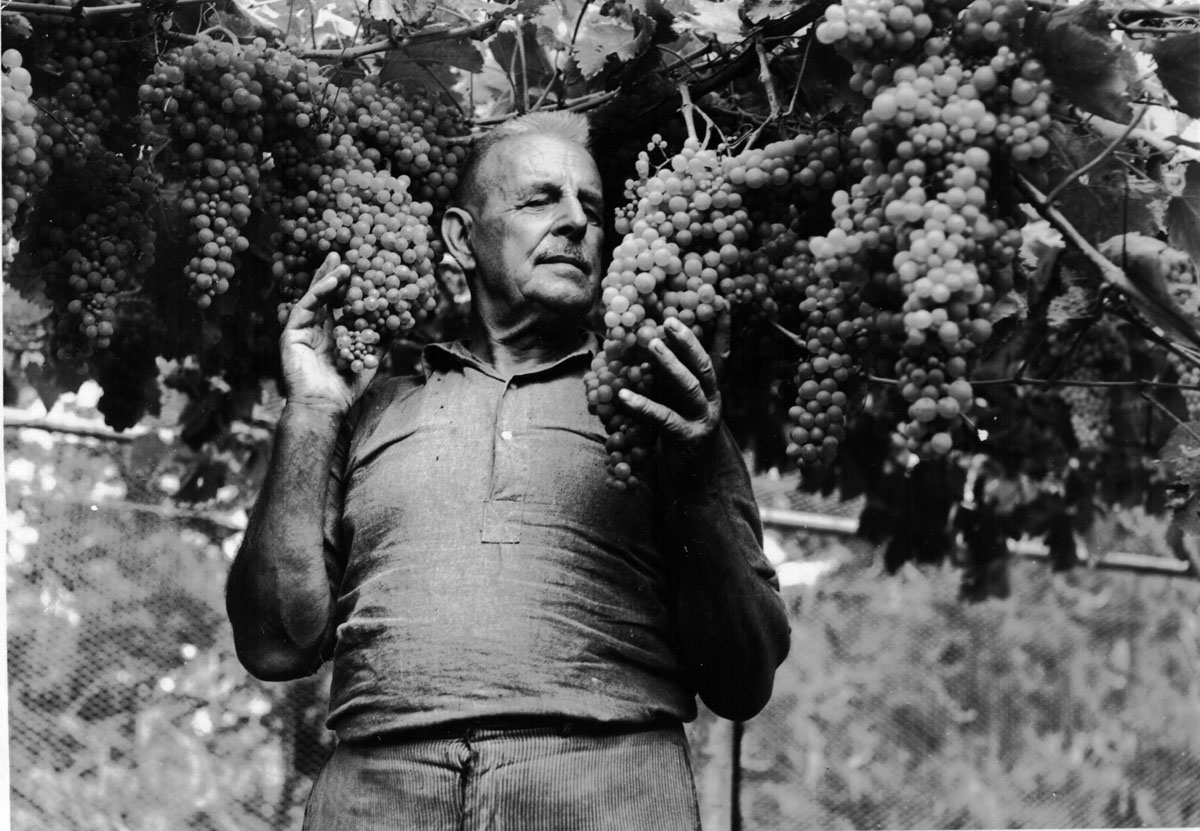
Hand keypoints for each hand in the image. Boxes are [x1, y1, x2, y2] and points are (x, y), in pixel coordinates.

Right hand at [280, 253, 376, 414]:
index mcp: (331, 333)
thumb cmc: (345, 387)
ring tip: (341, 261)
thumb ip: (382, 338)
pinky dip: (317, 292)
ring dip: (326, 278)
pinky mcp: (290, 334)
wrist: (324, 407)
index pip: (339, 302)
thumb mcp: (370, 358)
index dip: (348, 285)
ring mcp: (301, 330)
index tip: (361, 267)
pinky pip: (304, 307)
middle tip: (346, 253)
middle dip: (333, 273)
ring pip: (313, 296)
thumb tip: (404, 321)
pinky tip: (331, 280)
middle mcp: (314, 328)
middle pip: (324, 294)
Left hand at [617, 314, 726, 452]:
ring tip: (652, 345)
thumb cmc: (679, 439)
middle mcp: (712, 402)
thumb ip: (667, 379)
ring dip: (671, 364)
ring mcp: (703, 420)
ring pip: (690, 387)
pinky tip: (622, 396)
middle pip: (704, 365)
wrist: (695, 485)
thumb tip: (644, 346)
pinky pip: (664, 418)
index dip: (722, 329)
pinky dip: (642, 406)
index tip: (722, 302)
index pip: (719, 355)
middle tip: (669, 320)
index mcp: (711, 390)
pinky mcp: (688, 439)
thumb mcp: (676, 402)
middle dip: (688, 340)